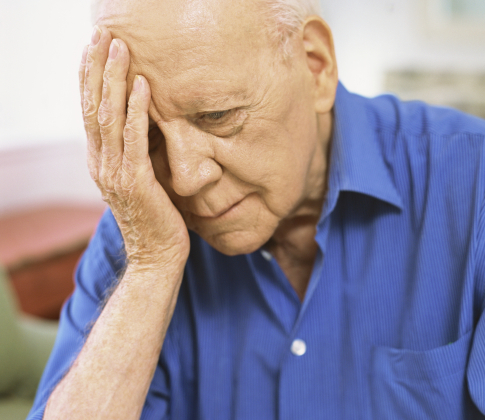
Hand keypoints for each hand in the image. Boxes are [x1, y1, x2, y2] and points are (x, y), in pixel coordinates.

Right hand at [79, 26, 189, 269]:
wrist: (156, 257)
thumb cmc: (153, 217)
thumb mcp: (138, 180)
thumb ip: (133, 154)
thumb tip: (144, 125)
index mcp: (100, 161)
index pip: (89, 111)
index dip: (90, 78)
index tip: (95, 48)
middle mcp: (101, 164)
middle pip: (93, 106)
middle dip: (97, 68)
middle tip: (102, 34)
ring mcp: (115, 174)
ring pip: (109, 117)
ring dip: (114, 80)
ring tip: (120, 47)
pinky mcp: (136, 183)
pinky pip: (134, 139)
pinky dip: (137, 110)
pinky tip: (142, 85)